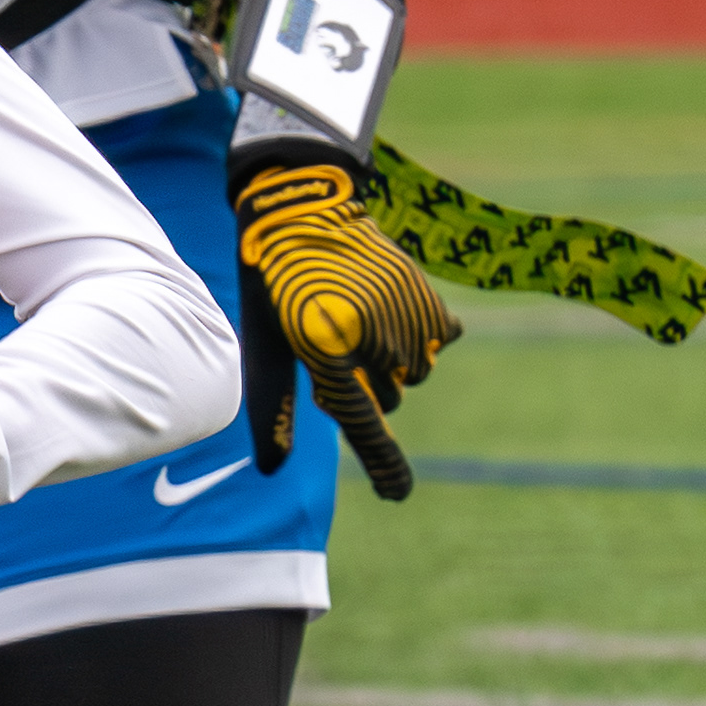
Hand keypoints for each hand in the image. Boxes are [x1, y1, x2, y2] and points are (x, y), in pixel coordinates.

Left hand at [236, 160, 459, 503]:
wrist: (304, 210)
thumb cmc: (275, 284)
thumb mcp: (266, 346)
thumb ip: (273, 406)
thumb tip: (268, 468)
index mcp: (326, 348)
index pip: (361, 421)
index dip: (382, 463)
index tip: (399, 496)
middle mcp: (372, 335)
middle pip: (389, 397)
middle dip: (367, 383)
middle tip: (335, 339)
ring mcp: (405, 313)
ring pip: (414, 373)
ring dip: (392, 360)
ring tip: (358, 318)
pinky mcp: (427, 295)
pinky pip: (439, 340)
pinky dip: (419, 335)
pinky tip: (389, 308)